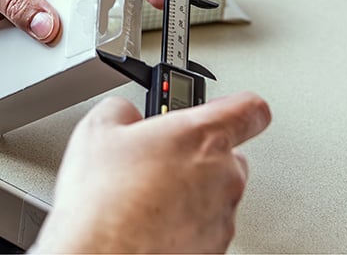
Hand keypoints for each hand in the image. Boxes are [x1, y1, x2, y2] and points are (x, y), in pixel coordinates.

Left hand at [0, 0, 160, 42]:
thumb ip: (18, 0)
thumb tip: (48, 25)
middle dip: (110, 16)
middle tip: (118, 36)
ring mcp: (41, 1)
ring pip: (76, 24)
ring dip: (79, 39)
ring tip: (84, 54)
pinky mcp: (24, 24)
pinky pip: (48, 43)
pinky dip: (54, 54)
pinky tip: (53, 63)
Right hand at [33, 92, 270, 253]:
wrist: (99, 254)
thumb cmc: (103, 201)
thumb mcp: (97, 130)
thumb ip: (125, 110)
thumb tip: (126, 115)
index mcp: (202, 136)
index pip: (250, 109)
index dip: (239, 106)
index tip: (228, 108)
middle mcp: (223, 176)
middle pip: (229, 155)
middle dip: (196, 154)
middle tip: (158, 158)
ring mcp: (222, 217)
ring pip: (215, 194)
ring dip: (189, 191)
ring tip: (144, 195)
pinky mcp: (214, 249)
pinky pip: (204, 227)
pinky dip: (184, 223)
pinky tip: (148, 221)